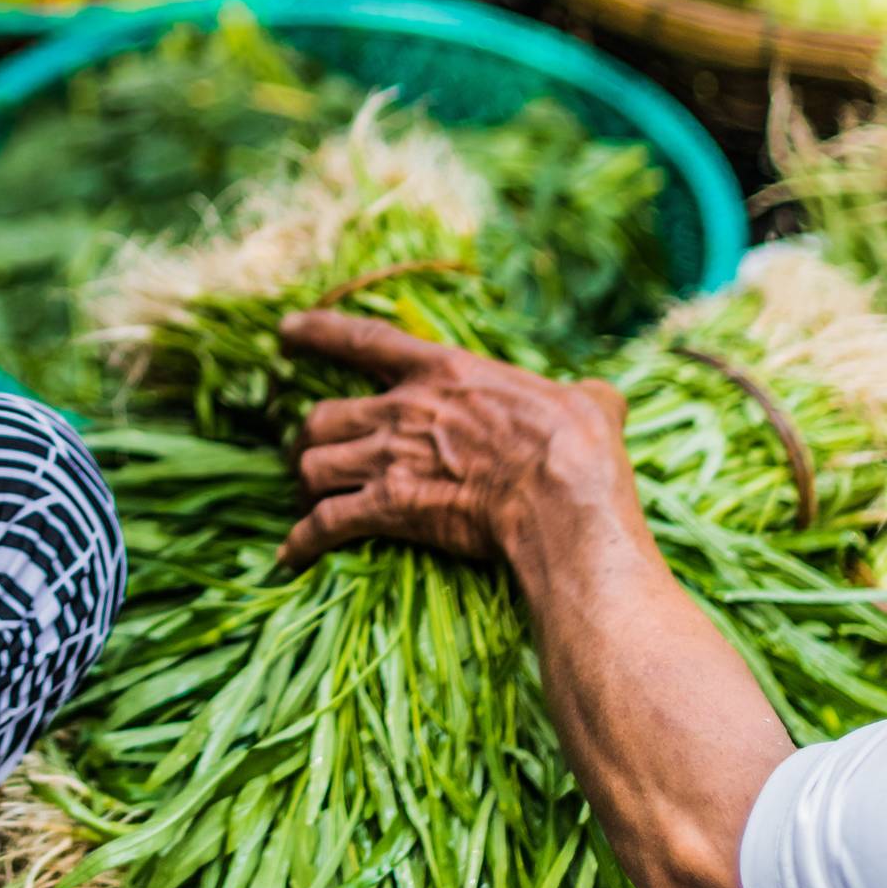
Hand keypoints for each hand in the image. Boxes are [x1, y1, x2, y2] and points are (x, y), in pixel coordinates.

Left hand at [279, 310, 635, 570]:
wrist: (563, 505)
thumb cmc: (579, 449)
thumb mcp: (589, 404)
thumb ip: (584, 395)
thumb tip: (602, 398)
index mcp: (443, 371)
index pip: (364, 341)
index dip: (318, 333)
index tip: (285, 331)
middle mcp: (402, 409)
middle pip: (321, 415)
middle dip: (308, 437)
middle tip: (309, 454)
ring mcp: (390, 458)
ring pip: (311, 464)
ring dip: (303, 485)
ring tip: (305, 501)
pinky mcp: (388, 508)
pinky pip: (323, 524)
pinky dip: (300, 541)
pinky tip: (289, 557)